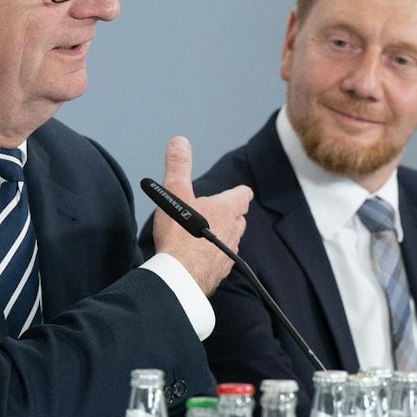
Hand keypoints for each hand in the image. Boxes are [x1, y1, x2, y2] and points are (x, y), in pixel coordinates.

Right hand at [151, 135, 251, 296]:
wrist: (179, 276)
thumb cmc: (178, 233)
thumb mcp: (174, 192)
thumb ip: (179, 165)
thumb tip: (180, 140)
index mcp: (227, 209)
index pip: (243, 195)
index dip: (238, 192)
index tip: (235, 192)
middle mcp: (233, 232)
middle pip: (239, 219)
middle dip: (230, 214)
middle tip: (213, 212)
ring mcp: (229, 255)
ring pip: (232, 240)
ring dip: (223, 236)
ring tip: (205, 236)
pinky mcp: (220, 274)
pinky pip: (222, 261)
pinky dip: (214, 257)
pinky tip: (199, 259)